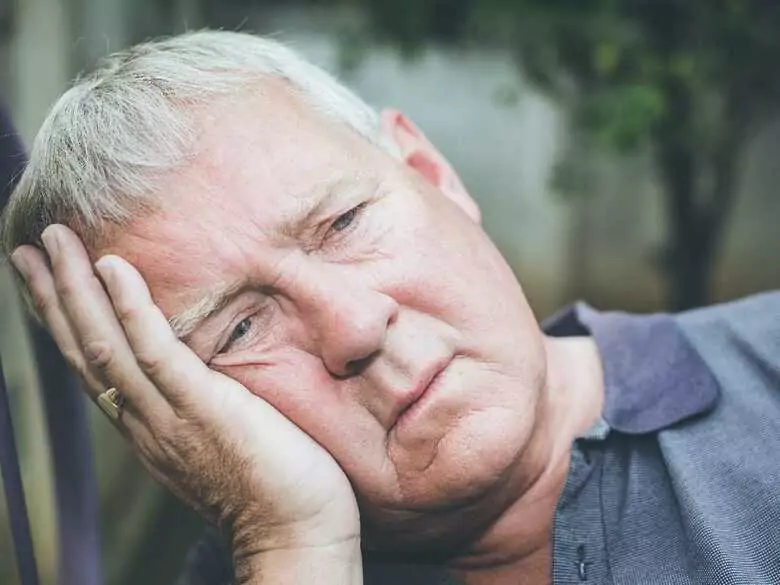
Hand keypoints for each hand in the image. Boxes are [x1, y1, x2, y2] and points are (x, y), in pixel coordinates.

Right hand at [10, 225, 359, 565]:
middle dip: (54, 296)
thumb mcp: (221, 441)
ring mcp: (169, 416)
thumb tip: (206, 374)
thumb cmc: (275, 488)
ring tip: (55, 241)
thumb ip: (201, 407)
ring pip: (104, 345)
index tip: (48, 279)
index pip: (95, 366)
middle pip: (84, 350)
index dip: (67, 321)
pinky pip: (154, 352)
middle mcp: (145, 422)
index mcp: (149, 427)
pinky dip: (130, 309)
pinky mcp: (202, 409)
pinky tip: (114, 268)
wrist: (297, 536)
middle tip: (30, 246)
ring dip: (75, 290)